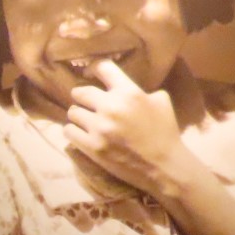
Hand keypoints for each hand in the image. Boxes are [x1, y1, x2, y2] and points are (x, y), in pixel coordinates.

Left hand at [64, 59, 192, 197]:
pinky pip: (69, 131)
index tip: (90, 73)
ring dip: (78, 115)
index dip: (94, 68)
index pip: (102, 67)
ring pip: (72, 112)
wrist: (164, 166)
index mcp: (129, 92)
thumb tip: (124, 84)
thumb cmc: (165, 133)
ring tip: (85, 120)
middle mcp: (111, 106)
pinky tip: (80, 133)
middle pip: (80, 92)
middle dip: (82, 96)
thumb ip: (141, 90)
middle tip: (85, 102)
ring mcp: (99, 127)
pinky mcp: (92, 146)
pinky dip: (73, 131)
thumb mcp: (161, 101)